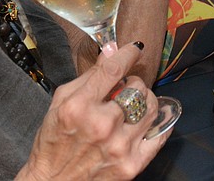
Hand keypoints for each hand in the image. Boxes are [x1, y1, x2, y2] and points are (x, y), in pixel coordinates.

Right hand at [15, 43, 168, 180]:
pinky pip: (159, 134)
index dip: (128, 54)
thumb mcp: (60, 103)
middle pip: (136, 87)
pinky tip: (145, 120)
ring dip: (144, 100)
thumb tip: (111, 49)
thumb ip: (88, 76)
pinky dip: (157, 123)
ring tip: (132, 106)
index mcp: (78, 107)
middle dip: (132, 83)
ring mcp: (119, 147)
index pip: (114, 69)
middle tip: (124, 89)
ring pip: (150, 107)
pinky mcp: (132, 164)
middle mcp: (101, 126)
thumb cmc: (54, 143)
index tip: (134, 49)